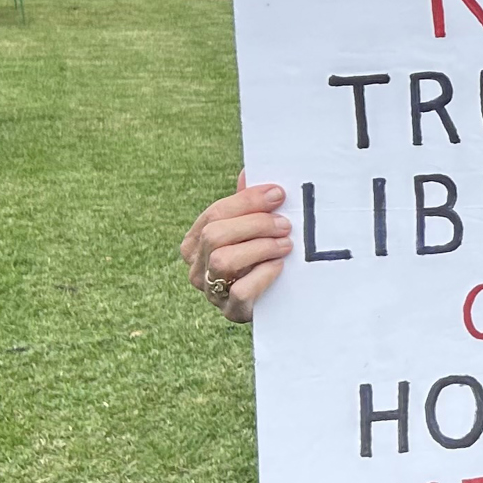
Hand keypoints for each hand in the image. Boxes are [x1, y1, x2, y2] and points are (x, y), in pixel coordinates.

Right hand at [180, 171, 291, 323]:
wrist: (275, 298)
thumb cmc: (260, 255)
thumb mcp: (253, 229)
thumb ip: (247, 204)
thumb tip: (249, 170)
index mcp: (196, 241)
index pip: (215, 213)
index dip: (247, 201)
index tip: (278, 194)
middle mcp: (197, 267)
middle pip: (216, 235)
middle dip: (255, 224)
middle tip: (284, 224)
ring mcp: (211, 291)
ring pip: (224, 261)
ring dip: (260, 247)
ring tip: (286, 244)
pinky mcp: (231, 312)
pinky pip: (242, 291)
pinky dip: (263, 275)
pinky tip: (279, 266)